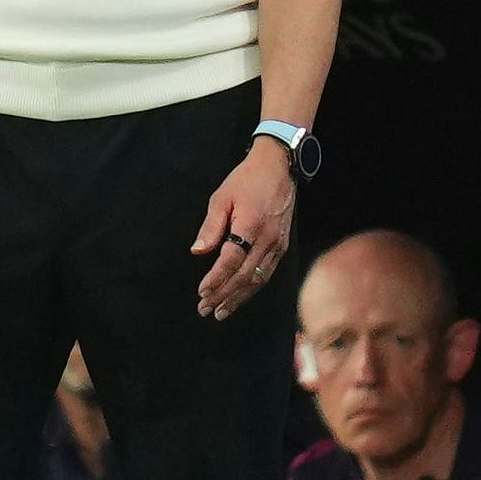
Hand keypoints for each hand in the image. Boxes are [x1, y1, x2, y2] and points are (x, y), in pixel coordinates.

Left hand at [191, 140, 298, 320]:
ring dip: (238, 297)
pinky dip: (252, 288)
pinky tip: (240, 296)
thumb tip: (197, 251)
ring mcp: (278, 244)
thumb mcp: (222, 197)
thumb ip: (210, 226)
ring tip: (221, 311)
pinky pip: (267, 273)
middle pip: (245, 276)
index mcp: (250, 225)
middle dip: (223, 295)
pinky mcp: (283, 246)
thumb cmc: (247, 180)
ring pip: (258, 279)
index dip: (216, 279)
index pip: (232, 260)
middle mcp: (267, 239)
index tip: (201, 292)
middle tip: (205, 309)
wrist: (279, 167)